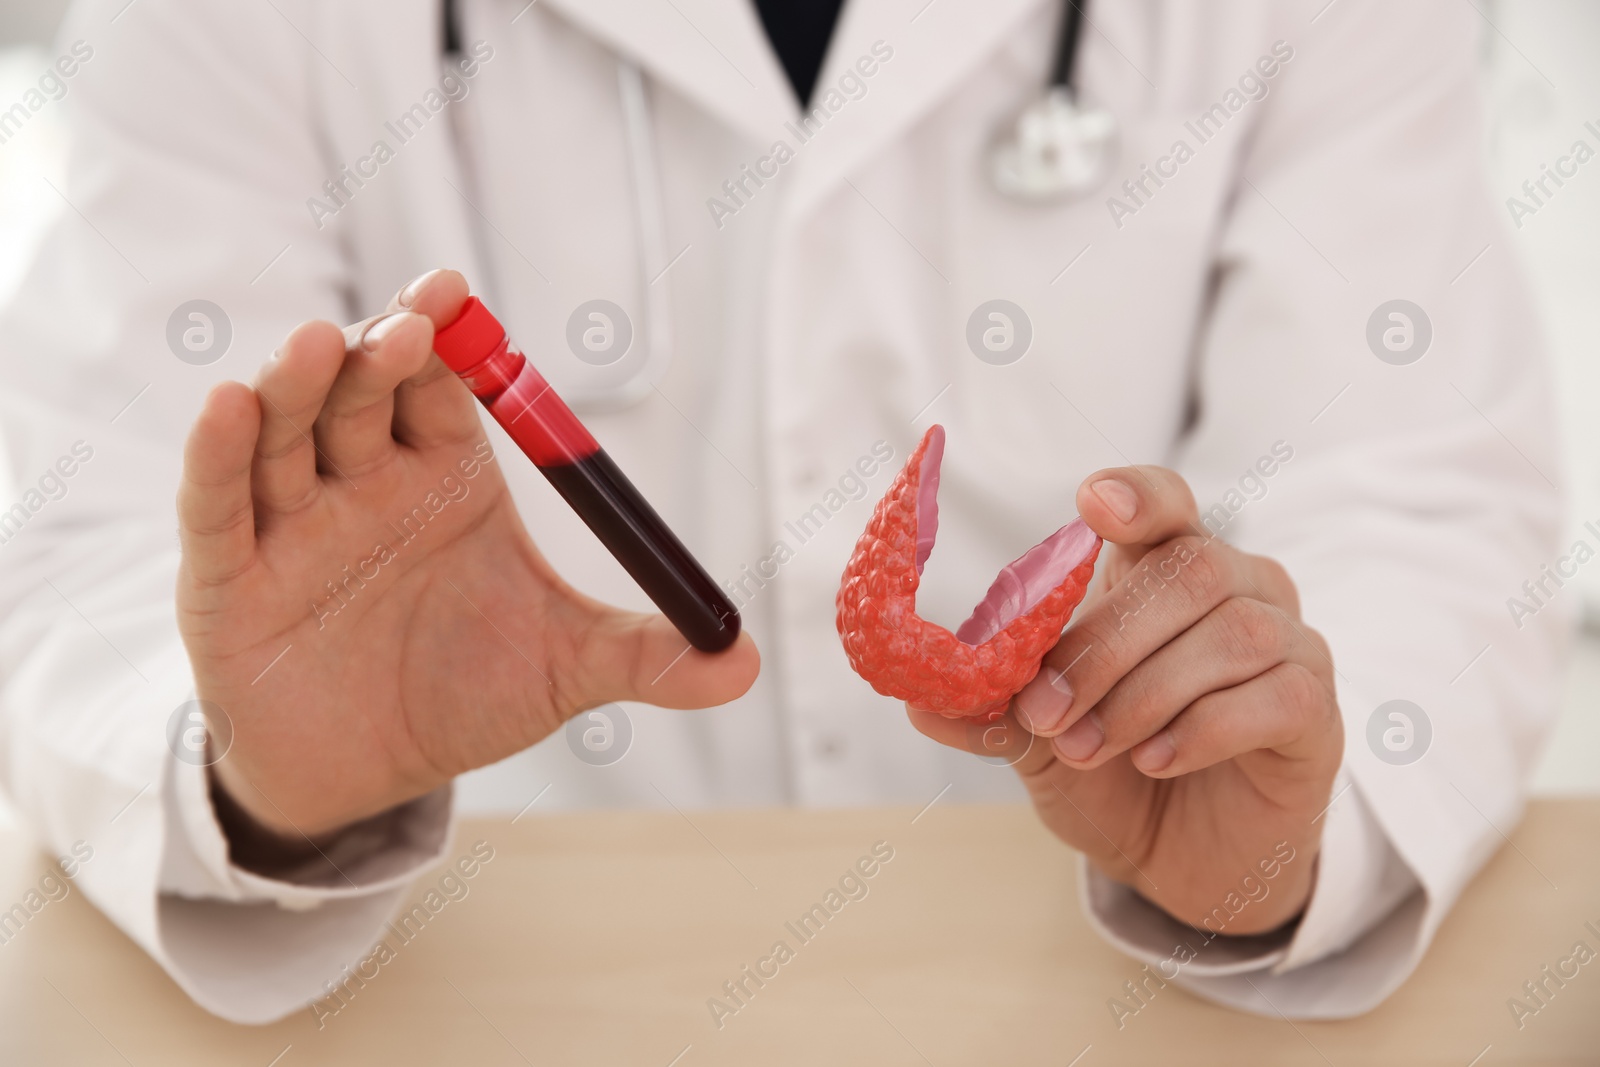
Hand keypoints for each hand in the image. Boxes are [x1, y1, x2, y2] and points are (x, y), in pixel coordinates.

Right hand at [178, 269, 758, 839]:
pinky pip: (218, 503)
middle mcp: (364, 482)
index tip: (459, 297)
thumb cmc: (462, 695)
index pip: (441, 387)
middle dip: (380, 352)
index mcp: (444, 479)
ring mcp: (290, 523)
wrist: (365, 774)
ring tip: (320, 346)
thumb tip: (745, 661)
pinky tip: (230, 407)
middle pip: (363, 391)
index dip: (450, 341)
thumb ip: (646, 656)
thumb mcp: (563, 671)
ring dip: (298, 383)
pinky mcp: (225, 575)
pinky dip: (219, 453)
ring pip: (286, 430)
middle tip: (411, 326)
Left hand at [909, 467, 1340, 933]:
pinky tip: (1159, 761)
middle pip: (1187, 570)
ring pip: (1232, 632)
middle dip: (1104, 644)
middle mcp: (1238, 589)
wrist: (1181, 864)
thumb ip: (993, 715)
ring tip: (1092, 749)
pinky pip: (1275, 695)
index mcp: (1164, 573)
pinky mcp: (1315, 710)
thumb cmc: (1113, 780)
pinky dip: (1205, 728)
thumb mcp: (1040, 744)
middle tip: (1050, 714)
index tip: (1091, 505)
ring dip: (1145, 694)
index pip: (1165, 503)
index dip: (1136, 494)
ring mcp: (1288, 644)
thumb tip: (919, 703)